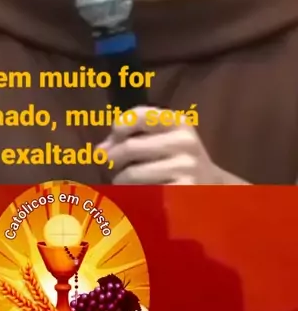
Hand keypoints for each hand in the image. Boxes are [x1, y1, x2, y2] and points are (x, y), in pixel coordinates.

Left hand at [97, 106, 220, 184]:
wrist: (212, 189)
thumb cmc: (175, 160)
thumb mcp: (160, 140)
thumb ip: (129, 137)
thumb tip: (99, 151)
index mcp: (178, 122)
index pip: (139, 115)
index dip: (120, 126)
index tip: (116, 136)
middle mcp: (185, 141)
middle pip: (129, 147)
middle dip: (112, 158)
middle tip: (110, 166)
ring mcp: (186, 168)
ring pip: (131, 174)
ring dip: (119, 180)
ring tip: (123, 182)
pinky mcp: (182, 193)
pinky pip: (142, 193)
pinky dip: (133, 195)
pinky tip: (138, 194)